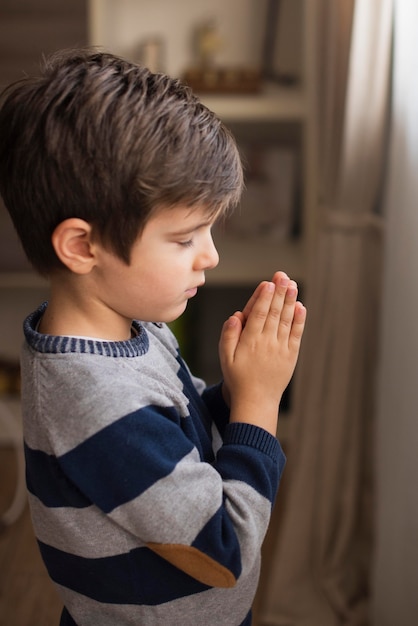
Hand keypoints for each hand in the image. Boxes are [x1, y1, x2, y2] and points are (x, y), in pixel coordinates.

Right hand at [219, 272, 305, 435]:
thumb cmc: (238, 378)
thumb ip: (229, 335)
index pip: (258, 314)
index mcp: (250, 341)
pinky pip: (296, 334)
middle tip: (283, 276)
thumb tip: (236, 315)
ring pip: (286, 320)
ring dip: (290, 301)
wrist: (256, 401)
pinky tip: (300, 307)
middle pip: (274, 312)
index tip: (268, 283)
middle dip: (279, 293)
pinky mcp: (291, 355)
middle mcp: (267, 342)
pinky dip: (299, 320)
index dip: (264, 297)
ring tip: (293, 285)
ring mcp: (281, 348)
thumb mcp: (225, 357)